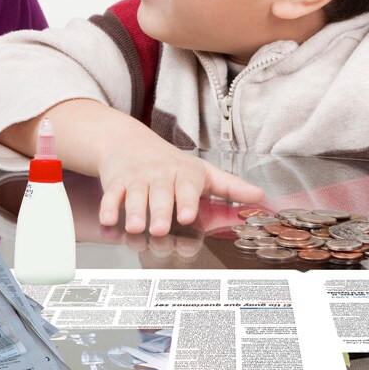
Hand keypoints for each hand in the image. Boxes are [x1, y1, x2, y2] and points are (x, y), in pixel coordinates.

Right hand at [96, 132, 262, 235]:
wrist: (126, 140)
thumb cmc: (169, 162)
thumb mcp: (201, 171)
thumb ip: (229, 186)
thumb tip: (260, 196)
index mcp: (183, 173)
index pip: (187, 186)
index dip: (187, 200)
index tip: (187, 215)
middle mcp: (159, 175)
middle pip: (160, 193)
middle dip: (160, 211)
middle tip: (160, 229)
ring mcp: (136, 178)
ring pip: (135, 195)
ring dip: (134, 211)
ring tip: (135, 227)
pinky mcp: (115, 182)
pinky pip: (111, 195)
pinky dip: (109, 208)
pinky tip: (108, 221)